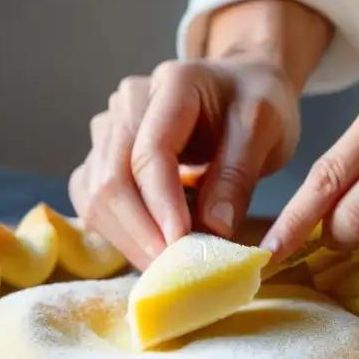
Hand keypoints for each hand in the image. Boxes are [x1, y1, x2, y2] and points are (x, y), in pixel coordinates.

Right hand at [69, 57, 299, 269]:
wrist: (242, 86)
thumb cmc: (256, 103)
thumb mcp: (265, 128)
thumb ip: (238, 174)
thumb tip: (213, 230)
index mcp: (171, 85)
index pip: (151, 152)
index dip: (163, 204)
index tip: (183, 246)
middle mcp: (127, 104)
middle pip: (112, 179)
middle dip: (142, 233)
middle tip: (175, 273)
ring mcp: (108, 130)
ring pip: (95, 197)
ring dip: (128, 240)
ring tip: (168, 270)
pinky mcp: (102, 158)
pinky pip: (94, 204)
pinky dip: (119, 235)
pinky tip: (151, 252)